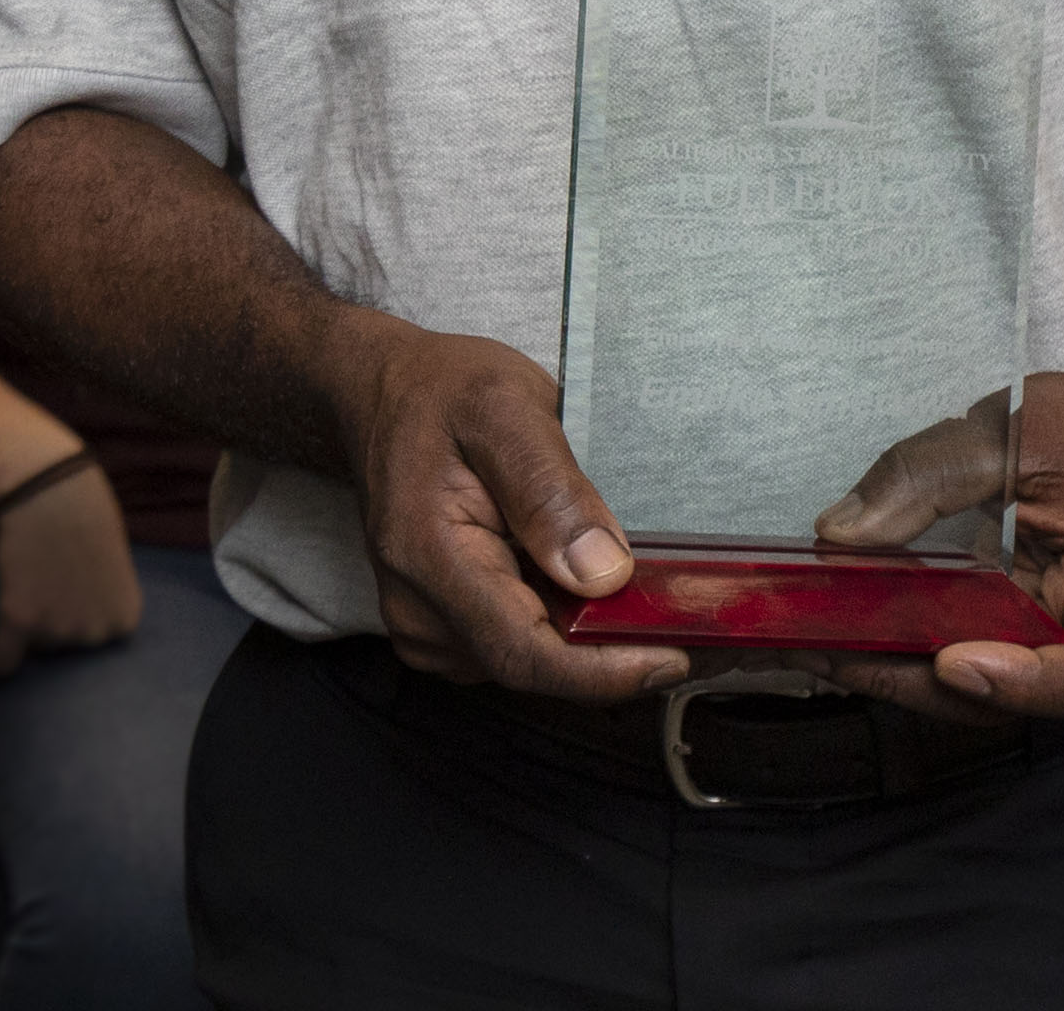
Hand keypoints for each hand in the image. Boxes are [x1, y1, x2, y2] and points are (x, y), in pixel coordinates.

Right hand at [0, 462, 143, 677]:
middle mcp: (96, 632)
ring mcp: (58, 628)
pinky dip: (0, 663)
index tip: (76, 591)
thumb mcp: (114, 565)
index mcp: (125, 619)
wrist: (51, 491)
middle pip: (69, 647)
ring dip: (31, 623)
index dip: (83, 614)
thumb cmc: (84, 517)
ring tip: (32, 579)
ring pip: (37, 645)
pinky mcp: (21, 619)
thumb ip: (104, 601)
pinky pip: (6, 655)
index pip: (99, 640)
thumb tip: (90, 625)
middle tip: (51, 579)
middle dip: (59, 620)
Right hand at [333, 318, 679, 701]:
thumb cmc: (439, 391)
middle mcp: (415, 608)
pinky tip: (576, 580)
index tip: (676, 657)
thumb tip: (603, 572)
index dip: (605, 671)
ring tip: (634, 589)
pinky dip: (559, 626)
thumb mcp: (505, 409)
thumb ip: (550, 489)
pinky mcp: (437, 627)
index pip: (524, 652)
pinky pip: (514, 647)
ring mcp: (423, 624)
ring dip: (588, 639)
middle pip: (533, 665)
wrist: (378, 391)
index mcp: (427, 556)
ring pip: (530, 662)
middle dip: (612, 652)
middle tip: (685, 615)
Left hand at [827, 367, 1063, 724]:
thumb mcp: (1017, 430)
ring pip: (978, 682)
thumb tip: (840, 533)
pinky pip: (963, 647)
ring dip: (896, 667)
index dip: (1027, 685)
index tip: (954, 661)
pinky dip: (905, 641)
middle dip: (917, 680)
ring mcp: (1056, 642)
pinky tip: (840, 623)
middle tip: (826, 650)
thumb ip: (928, 476)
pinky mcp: (1017, 629)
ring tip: (809, 641)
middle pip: (1016, 693)